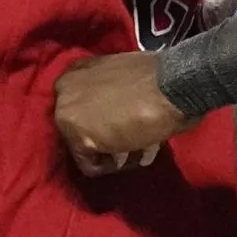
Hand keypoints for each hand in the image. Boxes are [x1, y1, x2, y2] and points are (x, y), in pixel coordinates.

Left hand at [55, 52, 190, 174]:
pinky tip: (138, 155)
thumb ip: (110, 90)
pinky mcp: (77, 138)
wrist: (172, 88)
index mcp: (77, 70)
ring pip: (85, 146)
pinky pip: (90, 165)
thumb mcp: (125, 73)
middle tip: (131, 142)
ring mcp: (66, 113)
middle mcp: (64, 89)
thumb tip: (115, 111)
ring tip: (141, 151)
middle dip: (105, 138)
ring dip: (113, 152)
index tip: (123, 125)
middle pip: (80, 126)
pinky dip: (113, 167)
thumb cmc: (158, 77)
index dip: (102, 119)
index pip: (80, 105)